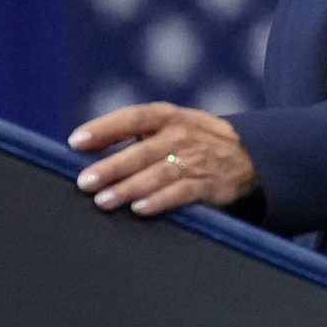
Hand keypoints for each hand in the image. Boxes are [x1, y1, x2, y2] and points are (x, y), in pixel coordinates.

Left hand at [69, 103, 258, 216]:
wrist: (250, 154)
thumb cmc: (194, 140)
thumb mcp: (172, 124)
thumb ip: (135, 132)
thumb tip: (86, 149)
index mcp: (168, 117)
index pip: (133, 118)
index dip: (104, 129)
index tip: (76, 142)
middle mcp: (182, 136)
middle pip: (141, 152)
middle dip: (111, 167)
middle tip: (84, 182)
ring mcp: (197, 160)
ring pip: (158, 175)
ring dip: (129, 188)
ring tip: (104, 201)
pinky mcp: (209, 184)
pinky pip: (181, 193)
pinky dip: (160, 201)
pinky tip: (140, 209)